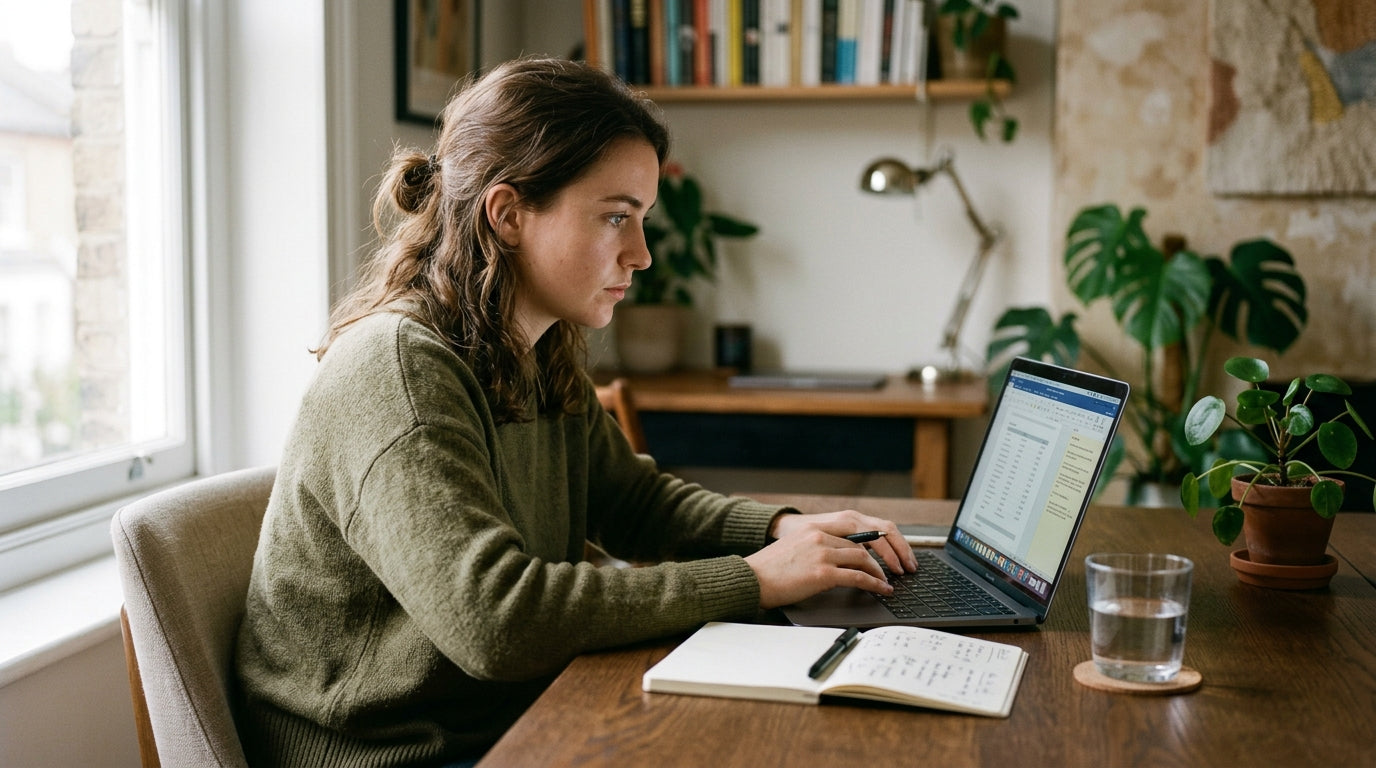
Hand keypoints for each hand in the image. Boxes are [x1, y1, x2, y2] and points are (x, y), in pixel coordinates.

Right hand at [771, 510, 916, 575]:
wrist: (752, 580)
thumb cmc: (769, 570)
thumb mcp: (794, 550)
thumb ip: (815, 549)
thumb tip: (837, 562)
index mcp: (814, 529)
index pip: (851, 535)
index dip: (870, 546)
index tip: (882, 554)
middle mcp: (820, 537)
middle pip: (861, 546)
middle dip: (880, 559)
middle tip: (891, 569)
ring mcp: (823, 554)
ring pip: (863, 561)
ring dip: (879, 573)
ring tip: (887, 582)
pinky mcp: (824, 573)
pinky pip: (858, 578)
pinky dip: (874, 584)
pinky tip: (881, 589)